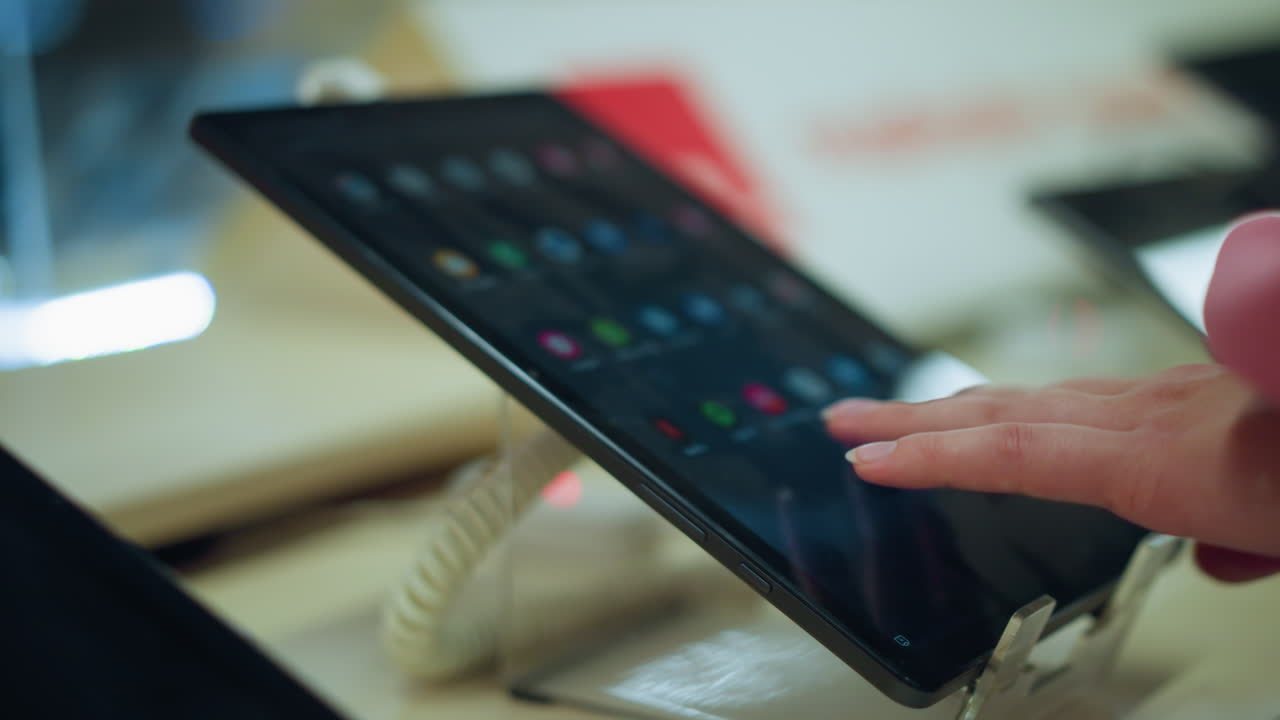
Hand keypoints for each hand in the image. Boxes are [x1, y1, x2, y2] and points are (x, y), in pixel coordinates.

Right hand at [824, 364, 1279, 580]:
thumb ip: (1259, 531)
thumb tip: (1224, 552)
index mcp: (1184, 453)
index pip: (1028, 449)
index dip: (937, 454)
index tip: (866, 460)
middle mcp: (1168, 414)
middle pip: (1016, 412)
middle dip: (919, 419)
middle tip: (846, 421)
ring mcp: (1180, 397)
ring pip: (1047, 400)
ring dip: (964, 411)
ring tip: (910, 420)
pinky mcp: (1197, 397)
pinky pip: (1088, 404)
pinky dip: (1029, 412)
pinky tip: (1022, 421)